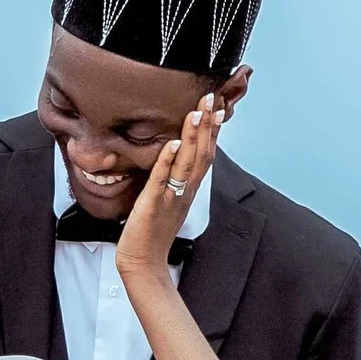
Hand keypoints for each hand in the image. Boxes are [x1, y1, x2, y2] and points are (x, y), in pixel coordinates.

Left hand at [117, 91, 225, 284]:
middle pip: (202, 153)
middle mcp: (185, 191)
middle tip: (211, 97)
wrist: (143, 262)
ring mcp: (171, 197)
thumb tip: (172, 157)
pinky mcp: (154, 205)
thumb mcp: (166, 200)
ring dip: (193, 136)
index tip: (216, 106)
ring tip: (197, 112)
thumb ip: (172, 178)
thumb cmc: (152, 233)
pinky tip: (172, 143)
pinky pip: (163, 180)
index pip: (205, 154)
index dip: (212, 130)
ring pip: (187, 163)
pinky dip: (168, 161)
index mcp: (188, 189)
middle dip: (207, 124)